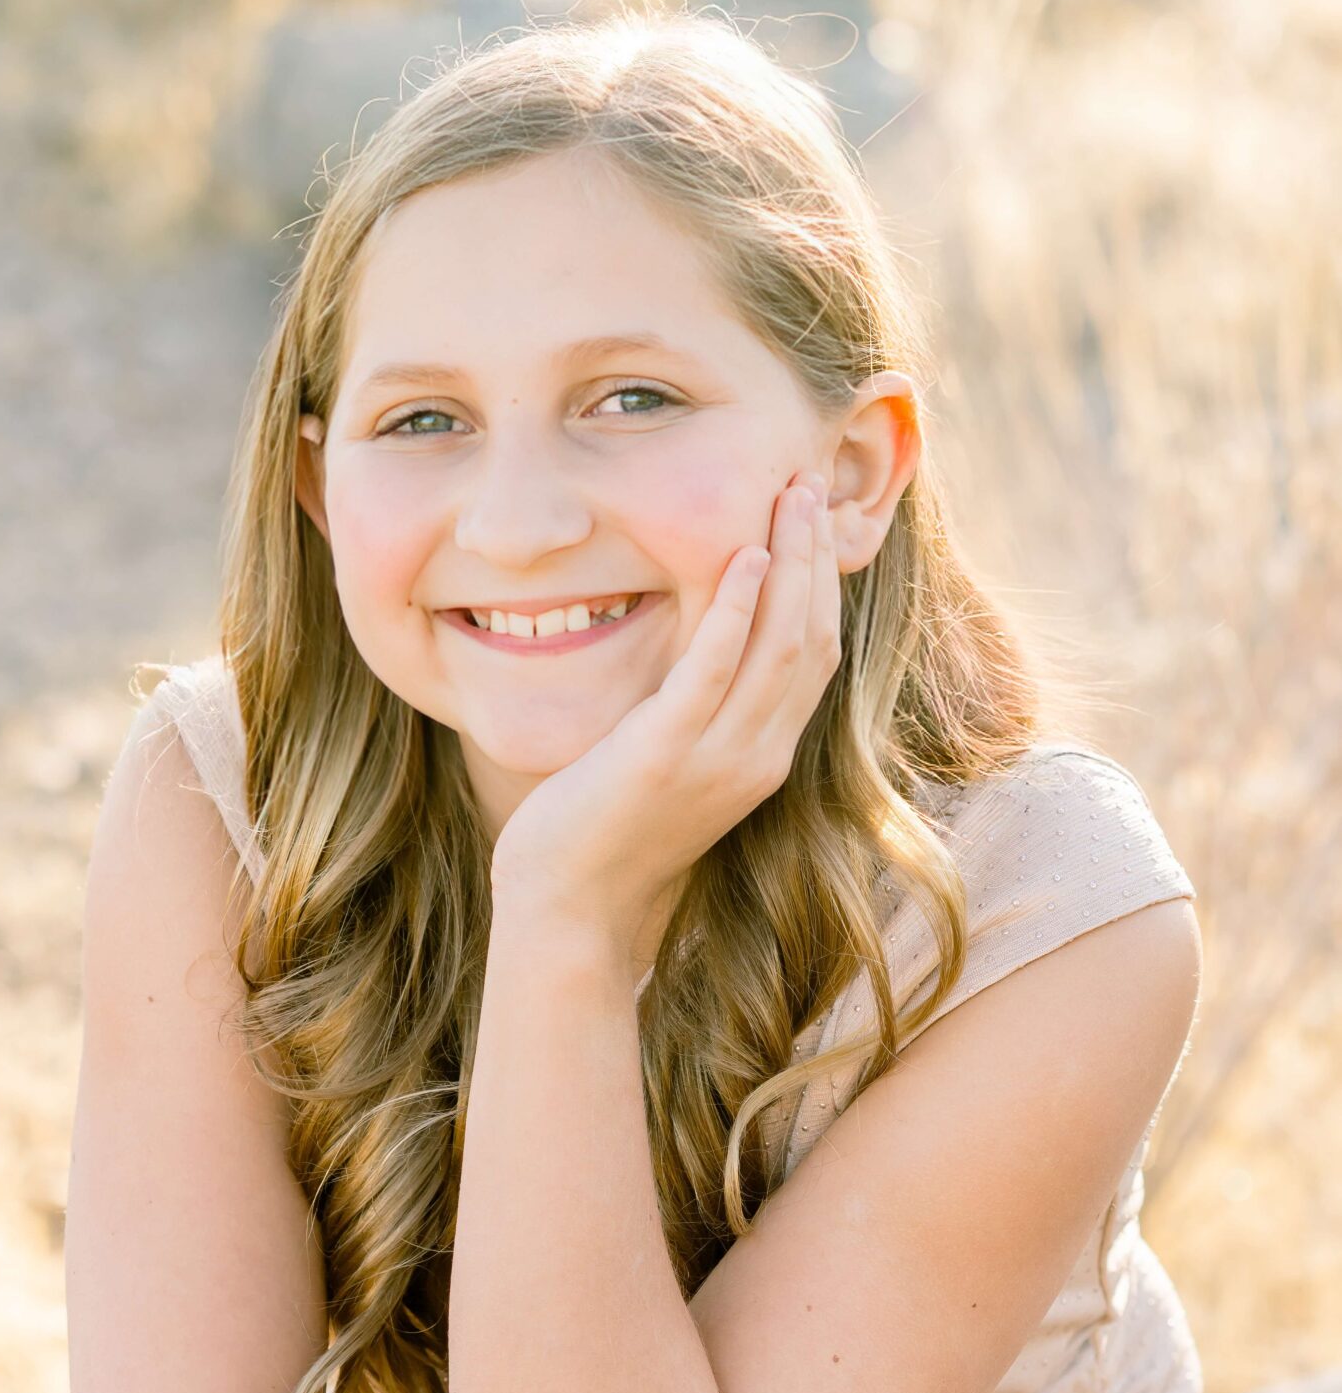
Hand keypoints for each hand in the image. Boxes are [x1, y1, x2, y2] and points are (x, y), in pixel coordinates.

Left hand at [487, 471, 842, 956]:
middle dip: (815, 556)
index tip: (814, 520)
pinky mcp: (666, 755)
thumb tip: (694, 652)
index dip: (823, 583)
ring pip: (780, 645)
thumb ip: (693, 711)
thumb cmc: (604, 833)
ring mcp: (718, 758)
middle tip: (809, 484)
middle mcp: (757, 756)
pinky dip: (734, 611)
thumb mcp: (668, 764)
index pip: (817, 655)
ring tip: (788, 497)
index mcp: (762, 756)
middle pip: (813, 638)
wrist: (569, 908)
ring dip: (789, 563)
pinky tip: (743, 558)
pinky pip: (713, 671)